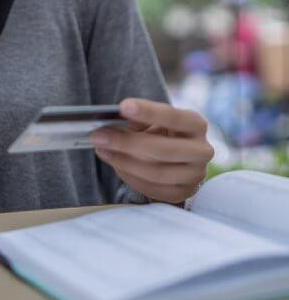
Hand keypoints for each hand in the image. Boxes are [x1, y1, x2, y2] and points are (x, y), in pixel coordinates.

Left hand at [91, 99, 214, 204]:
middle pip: (163, 150)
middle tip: (98, 135)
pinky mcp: (184, 193)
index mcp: (195, 124)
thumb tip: (113, 125)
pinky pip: (153, 189)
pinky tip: (116, 165)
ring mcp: (195, 175)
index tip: (123, 106)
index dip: (148, 111)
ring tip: (102, 150)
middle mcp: (202, 150)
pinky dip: (130, 177)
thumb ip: (138, 120)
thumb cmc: (162, 133)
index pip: (173, 117)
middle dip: (127, 143)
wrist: (179, 158)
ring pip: (157, 173)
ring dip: (124, 162)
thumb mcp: (154, 120)